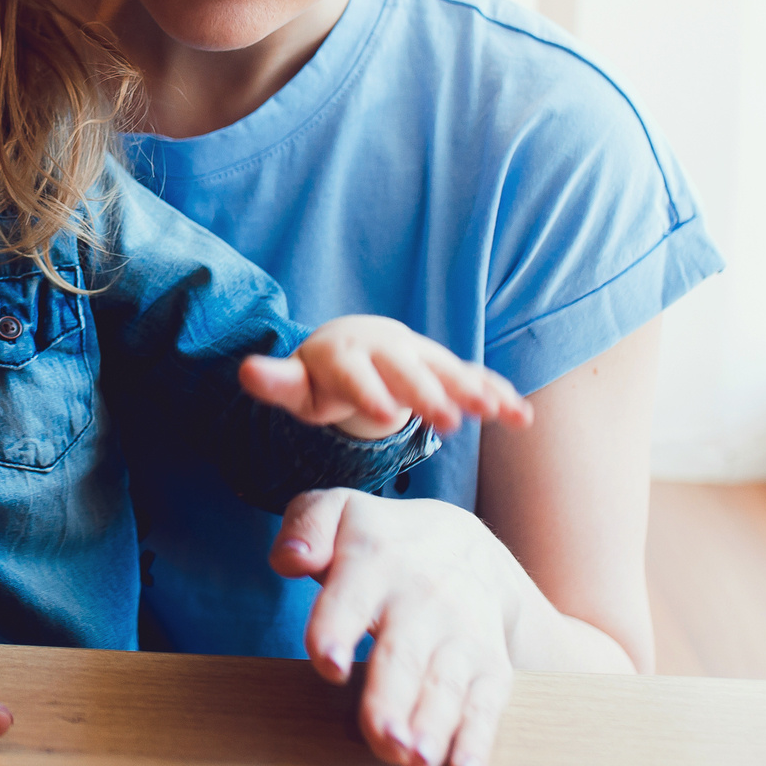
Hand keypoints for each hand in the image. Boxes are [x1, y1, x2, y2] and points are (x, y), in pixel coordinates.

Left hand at [241, 315, 529, 438]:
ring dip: (472, 390)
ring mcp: (420, 357)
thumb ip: (277, 381)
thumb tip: (245, 370)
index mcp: (346, 354)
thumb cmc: (322, 376)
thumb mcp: (298, 384)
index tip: (384, 413)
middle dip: (426, 392)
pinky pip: (474, 378)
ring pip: (447, 370)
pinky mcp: (445, 368)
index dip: (369, 389)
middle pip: (407, 370)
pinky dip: (497, 393)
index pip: (356, 372)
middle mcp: (386, 349)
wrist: (356, 344)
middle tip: (446, 421)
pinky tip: (521, 416)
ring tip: (496, 413)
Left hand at [271, 488, 528, 765]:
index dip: (337, 628)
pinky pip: (487, 703)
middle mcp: (421, 599)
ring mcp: (459, 633)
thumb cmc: (380, 539)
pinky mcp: (488, 664)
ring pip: (446, 684)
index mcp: (374, 560)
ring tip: (414, 760)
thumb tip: (288, 558)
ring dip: (433, 725)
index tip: (328, 664)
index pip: (351, 597)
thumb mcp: (338, 511)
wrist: (467, 546)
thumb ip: (305, 526)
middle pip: (403, 654)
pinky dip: (478, 739)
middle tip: (383, 740)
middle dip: (392, 699)